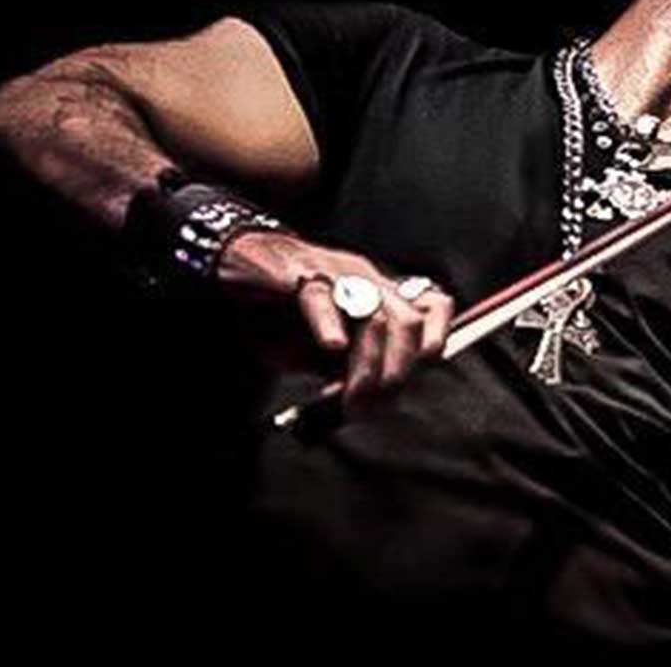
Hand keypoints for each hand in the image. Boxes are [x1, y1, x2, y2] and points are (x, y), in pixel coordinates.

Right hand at [217, 229, 454, 411]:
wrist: (234, 263)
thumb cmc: (279, 311)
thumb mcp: (320, 349)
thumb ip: (347, 370)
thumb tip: (369, 403)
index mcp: (378, 292)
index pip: (433, 305)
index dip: (436, 340)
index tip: (418, 377)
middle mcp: (365, 279)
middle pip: (405, 321)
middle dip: (397, 371)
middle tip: (373, 406)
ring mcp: (333, 274)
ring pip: (370, 314)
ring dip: (367, 363)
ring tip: (351, 398)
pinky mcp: (295, 274)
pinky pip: (320, 296)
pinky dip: (330, 324)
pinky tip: (331, 347)